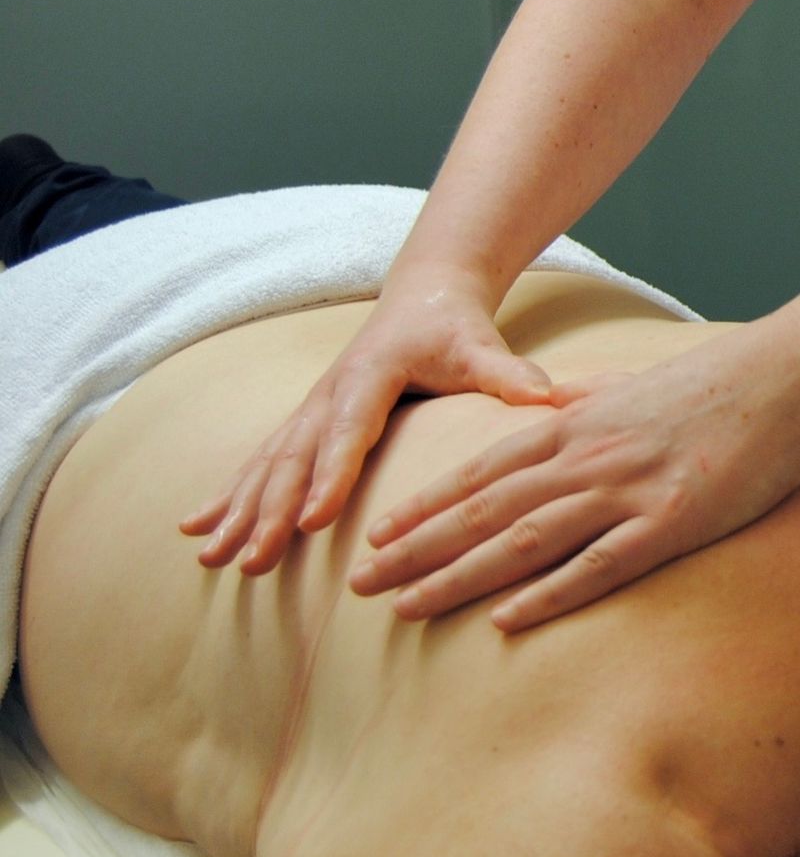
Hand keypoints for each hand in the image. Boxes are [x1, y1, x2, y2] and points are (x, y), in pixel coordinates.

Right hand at [180, 274, 551, 573]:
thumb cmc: (456, 327)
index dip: (332, 474)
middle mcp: (331, 392)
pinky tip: (194, 529)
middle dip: (270, 511)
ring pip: (268, 463)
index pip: (351, 429)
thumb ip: (508, 374)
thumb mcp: (481, 346)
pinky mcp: (306, 420)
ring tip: (210, 557)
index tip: (314, 520)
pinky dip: (229, 495)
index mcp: (372, 373)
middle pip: (296, 455)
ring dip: (238, 511)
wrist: (425, 295)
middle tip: (252, 561)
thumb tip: (549, 397)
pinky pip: (261, 461)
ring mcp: (312, 407)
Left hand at [345, 325, 799, 631]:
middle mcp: (586, 457)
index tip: (377, 533)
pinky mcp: (669, 523)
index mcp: (575, 423)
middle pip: (482, 511)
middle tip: (360, 583)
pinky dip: (547, 595)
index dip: (423, 506)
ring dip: (457, 577)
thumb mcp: (634, 382)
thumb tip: (551, 397)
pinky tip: (506, 621)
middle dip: (415, 549)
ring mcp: (625, 491)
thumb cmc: (717, 380)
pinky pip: (597, 566)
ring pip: (522, 541)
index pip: (481, 471)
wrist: (784, 375)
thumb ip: (587, 395)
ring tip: (405, 608)